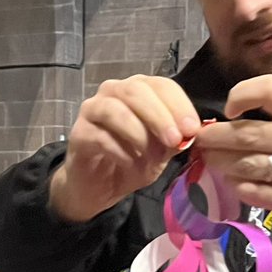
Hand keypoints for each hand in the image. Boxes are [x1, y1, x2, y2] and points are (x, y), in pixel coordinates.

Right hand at [49, 77, 200, 222]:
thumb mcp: (161, 151)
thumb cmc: (131, 161)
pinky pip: (100, 137)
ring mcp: (92, 110)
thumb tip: (191, 132)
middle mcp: (113, 92)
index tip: (192, 129)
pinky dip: (120, 152)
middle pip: (136, 91)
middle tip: (175, 140)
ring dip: (139, 134)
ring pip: (115, 110)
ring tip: (151, 157)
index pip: (161, 85)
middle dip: (159, 116)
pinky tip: (130, 164)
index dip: (178, 105)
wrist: (99, 187)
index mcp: (138, 91)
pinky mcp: (79, 134)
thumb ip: (175, 139)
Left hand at [197, 75, 271, 236]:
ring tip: (210, 160)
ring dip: (221, 163)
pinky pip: (255, 192)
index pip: (271, 89)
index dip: (242, 94)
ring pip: (248, 166)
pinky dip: (238, 186)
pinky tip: (233, 181)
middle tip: (200, 139)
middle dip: (217, 137)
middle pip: (250, 134)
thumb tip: (231, 116)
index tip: (229, 108)